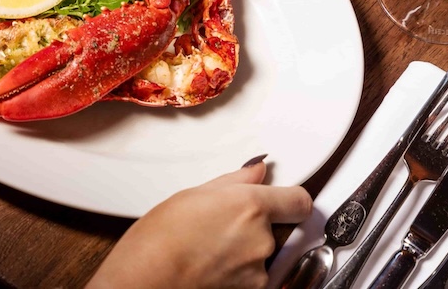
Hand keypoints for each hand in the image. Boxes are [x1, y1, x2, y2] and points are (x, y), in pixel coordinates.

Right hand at [87, 158, 311, 288]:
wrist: (148, 277)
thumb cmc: (160, 237)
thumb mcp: (194, 194)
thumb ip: (235, 182)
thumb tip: (256, 172)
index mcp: (251, 205)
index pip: (299, 200)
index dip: (290, 199)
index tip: (284, 199)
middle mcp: (263, 237)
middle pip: (280, 227)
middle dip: (260, 225)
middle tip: (226, 224)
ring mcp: (260, 268)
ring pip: (266, 252)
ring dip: (248, 248)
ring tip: (213, 245)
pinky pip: (256, 273)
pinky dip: (240, 269)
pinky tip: (213, 262)